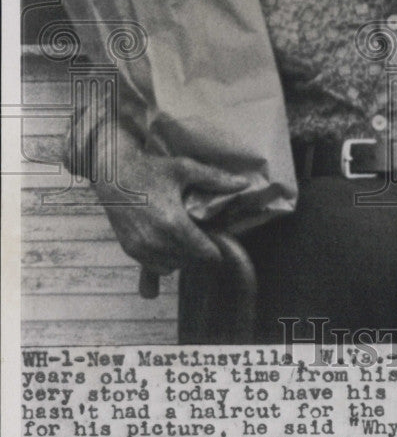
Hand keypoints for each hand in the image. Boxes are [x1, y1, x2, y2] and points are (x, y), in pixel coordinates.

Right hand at [93, 126, 249, 273]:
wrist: (113, 174)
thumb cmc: (150, 169)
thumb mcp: (185, 168)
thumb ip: (216, 179)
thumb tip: (243, 184)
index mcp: (173, 223)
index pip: (204, 253)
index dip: (216, 249)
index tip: (219, 239)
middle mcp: (156, 241)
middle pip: (191, 262)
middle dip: (201, 253)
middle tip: (204, 235)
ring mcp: (141, 248)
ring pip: (173, 267)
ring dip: (184, 258)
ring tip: (187, 238)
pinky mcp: (130, 250)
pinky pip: (155, 267)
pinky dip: (166, 260)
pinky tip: (170, 243)